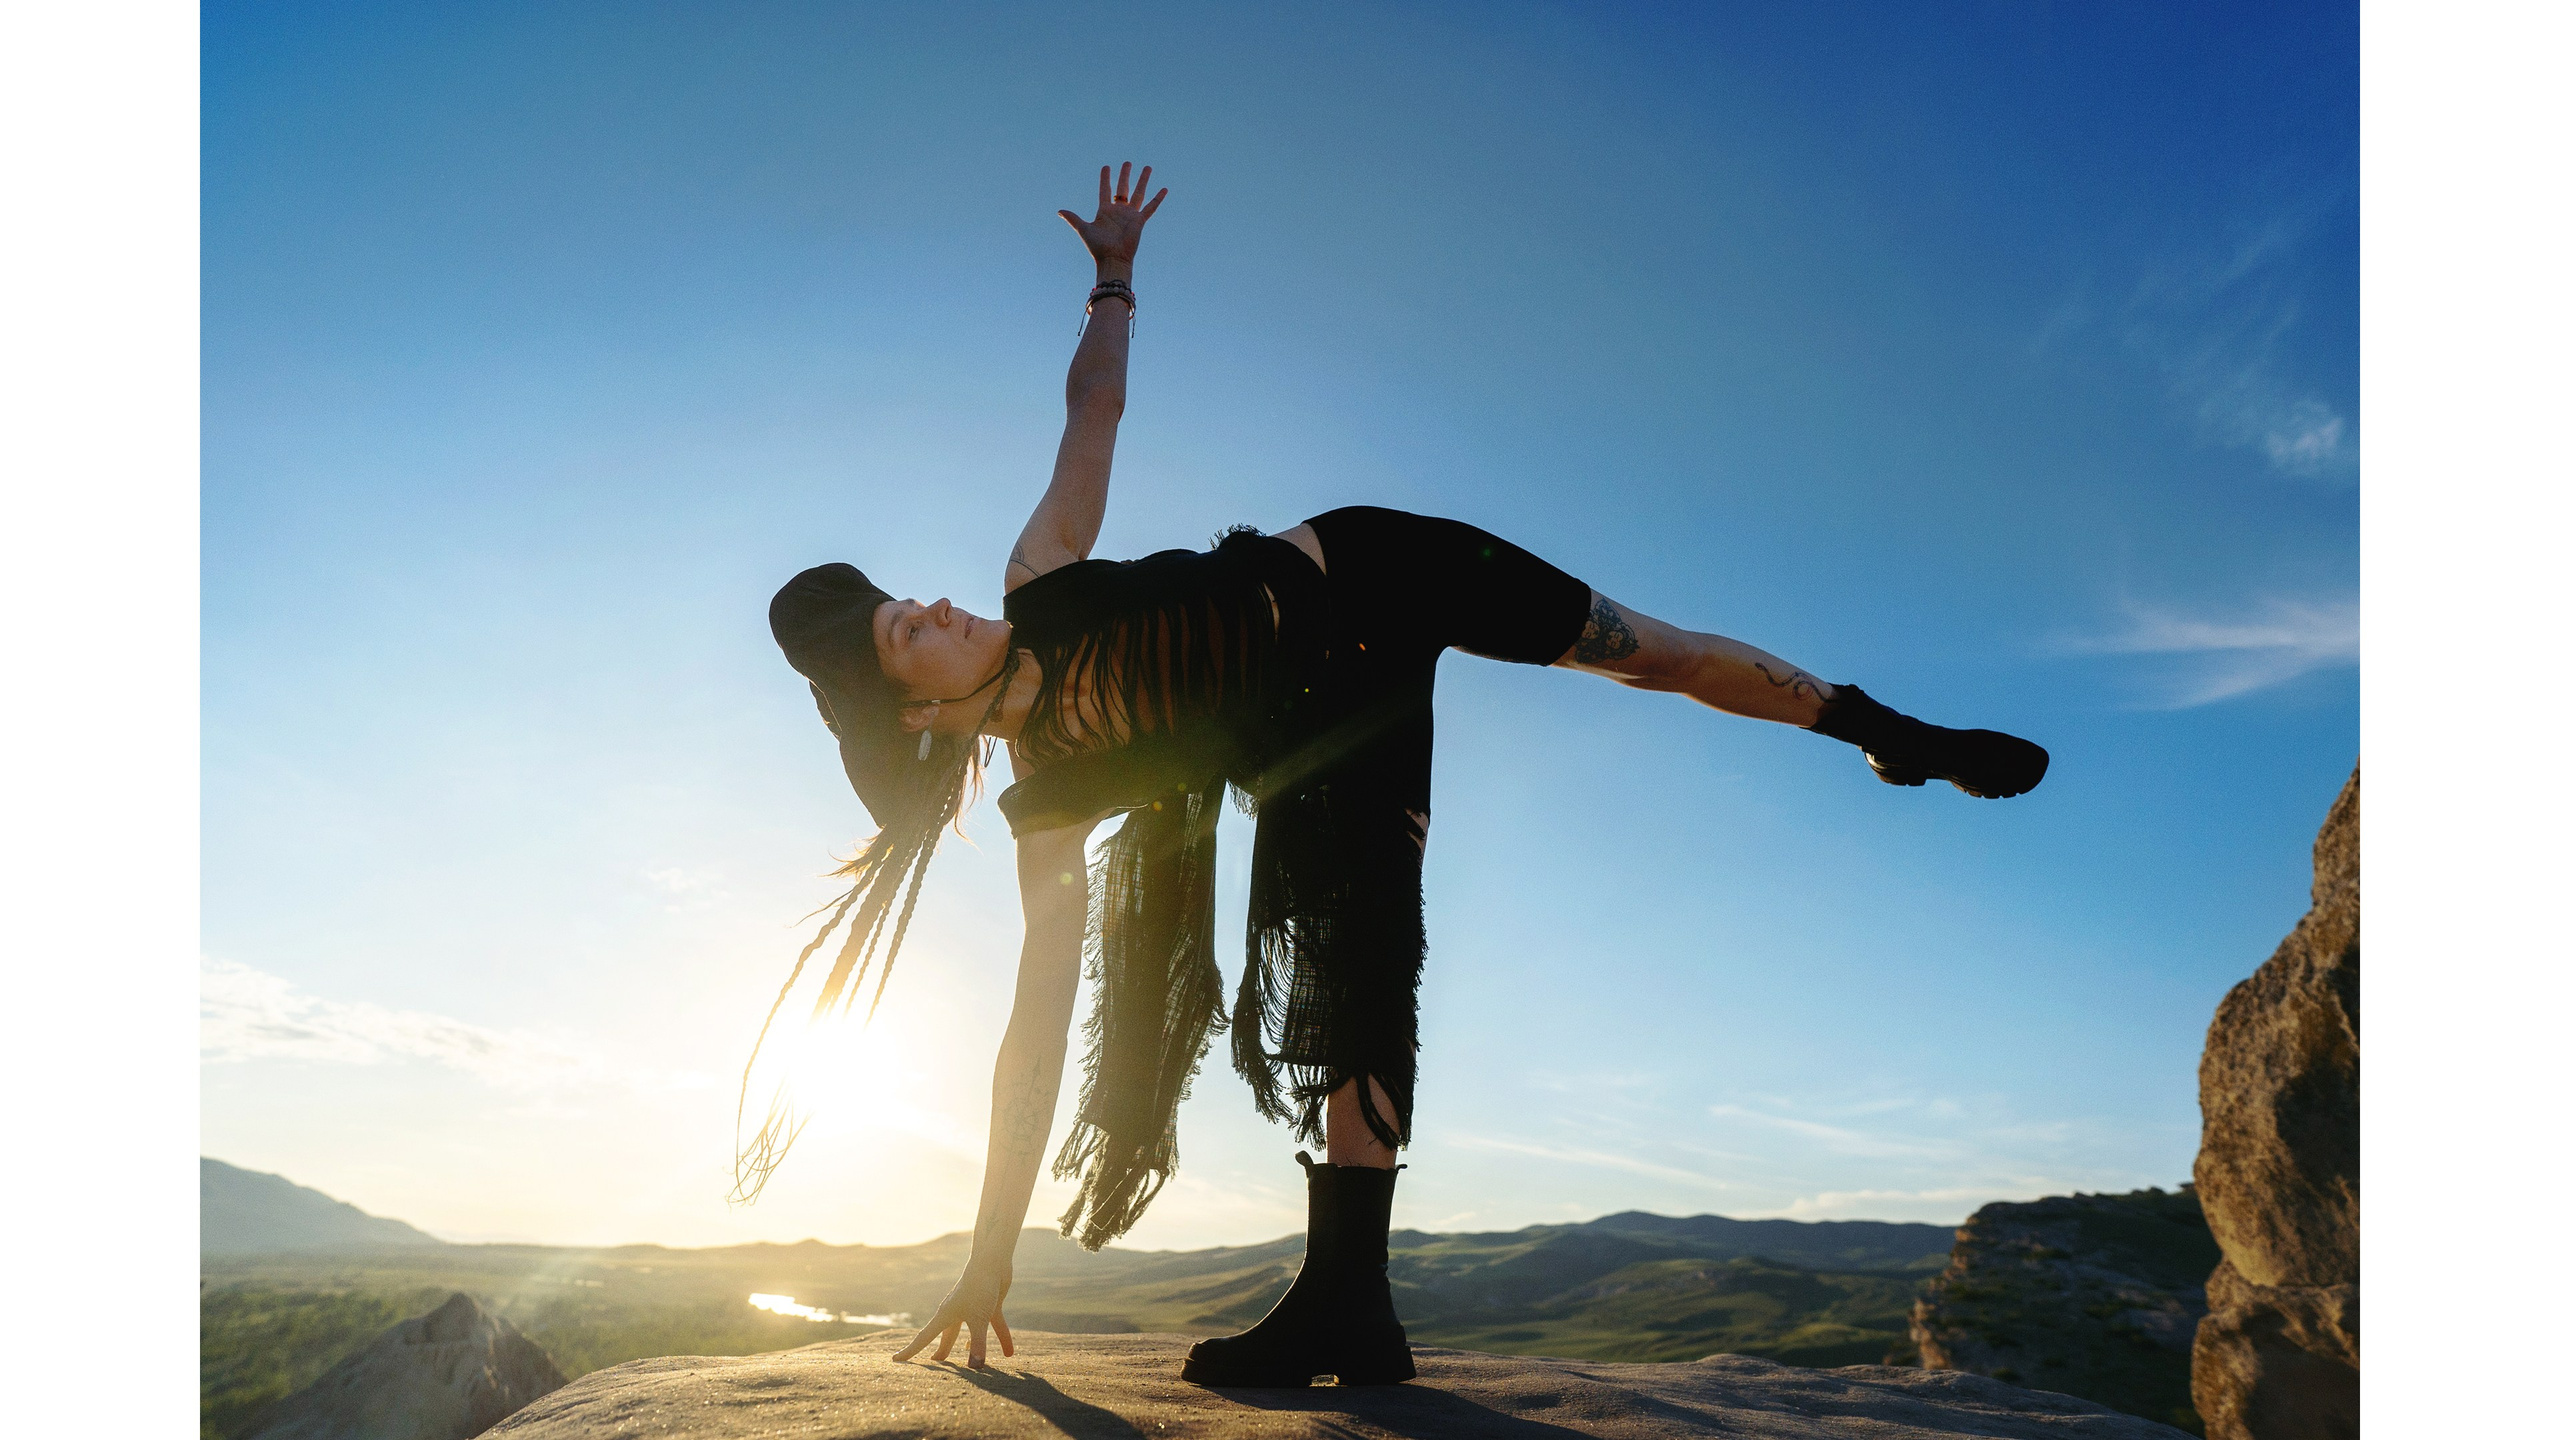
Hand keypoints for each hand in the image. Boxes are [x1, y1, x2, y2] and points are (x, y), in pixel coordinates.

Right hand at [892, 1256, 1014, 1367]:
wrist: (993, 1260)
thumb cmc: (980, 1286)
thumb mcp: (979, 1319)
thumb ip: (979, 1344)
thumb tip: (975, 1368)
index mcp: (945, 1316)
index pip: (923, 1338)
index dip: (910, 1351)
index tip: (894, 1360)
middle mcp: (956, 1313)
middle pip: (946, 1337)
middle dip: (941, 1352)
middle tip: (933, 1367)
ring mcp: (973, 1308)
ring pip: (969, 1333)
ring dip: (970, 1348)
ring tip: (969, 1366)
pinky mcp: (989, 1305)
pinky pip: (994, 1326)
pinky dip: (1001, 1338)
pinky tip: (1009, 1353)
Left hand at [1059, 162, 1166, 271]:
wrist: (1112, 259)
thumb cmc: (1097, 247)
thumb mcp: (1083, 229)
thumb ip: (1073, 218)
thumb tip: (1059, 211)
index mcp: (1104, 211)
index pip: (1105, 190)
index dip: (1105, 179)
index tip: (1106, 167)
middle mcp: (1118, 211)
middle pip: (1122, 188)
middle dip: (1125, 175)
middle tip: (1127, 163)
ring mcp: (1130, 215)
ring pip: (1138, 193)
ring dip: (1143, 180)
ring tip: (1147, 167)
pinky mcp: (1139, 222)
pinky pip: (1151, 208)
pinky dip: (1158, 199)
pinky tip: (1164, 189)